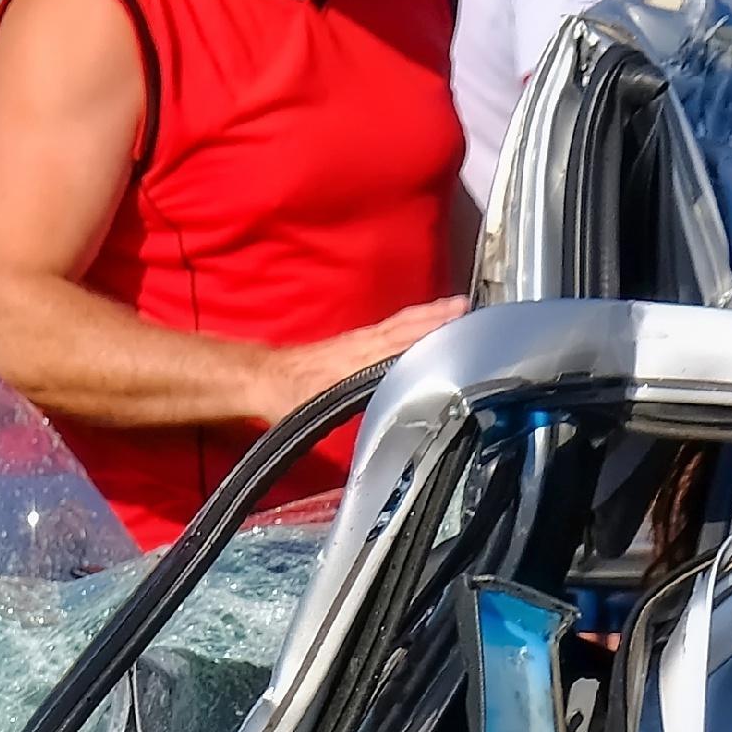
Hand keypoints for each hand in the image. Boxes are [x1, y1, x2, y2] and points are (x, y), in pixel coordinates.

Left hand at [248, 295, 466, 421]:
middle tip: (468, 309)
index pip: (403, 342)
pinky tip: (421, 319)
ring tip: (457, 307)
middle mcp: (363, 344)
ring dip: (429, 314)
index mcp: (359, 360)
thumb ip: (353, 412)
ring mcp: (358, 340)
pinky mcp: (353, 341)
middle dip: (439, 317)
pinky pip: (390, 325)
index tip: (458, 326)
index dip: (430, 335)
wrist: (263, 378)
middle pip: (408, 326)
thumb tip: (381, 424)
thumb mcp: (322, 412)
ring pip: (400, 322)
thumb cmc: (289, 397)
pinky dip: (411, 319)